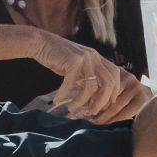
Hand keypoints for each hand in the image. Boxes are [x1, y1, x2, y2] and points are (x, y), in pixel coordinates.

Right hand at [30, 36, 148, 122]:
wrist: (42, 43)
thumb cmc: (58, 58)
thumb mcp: (78, 68)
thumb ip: (87, 80)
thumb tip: (93, 102)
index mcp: (98, 58)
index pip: (115, 76)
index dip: (112, 92)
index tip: (103, 105)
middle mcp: (95, 57)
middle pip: (108, 84)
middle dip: (101, 102)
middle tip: (90, 112)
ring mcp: (85, 58)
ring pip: (91, 87)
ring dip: (81, 102)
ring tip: (71, 109)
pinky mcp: (73, 61)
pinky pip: (71, 84)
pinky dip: (64, 94)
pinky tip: (57, 100)